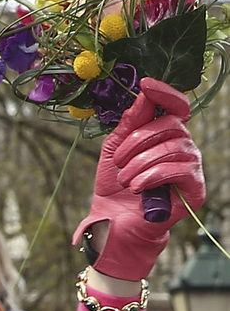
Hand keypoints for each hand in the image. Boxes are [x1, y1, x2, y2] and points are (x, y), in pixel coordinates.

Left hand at [73, 78, 204, 283]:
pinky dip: (153, 176)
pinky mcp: (195, 189)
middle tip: (119, 162)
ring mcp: (192, 167)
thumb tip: (144, 93)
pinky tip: (137, 187)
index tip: (146, 84)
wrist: (114, 225)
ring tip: (125, 180)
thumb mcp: (115, 150)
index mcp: (166, 135)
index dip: (165, 93)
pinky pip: (180, 169)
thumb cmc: (115, 187)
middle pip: (171, 124)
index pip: (176, 106)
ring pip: (174, 147)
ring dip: (141, 162)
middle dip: (139, 141)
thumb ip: (129, 123)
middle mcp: (184, 147)